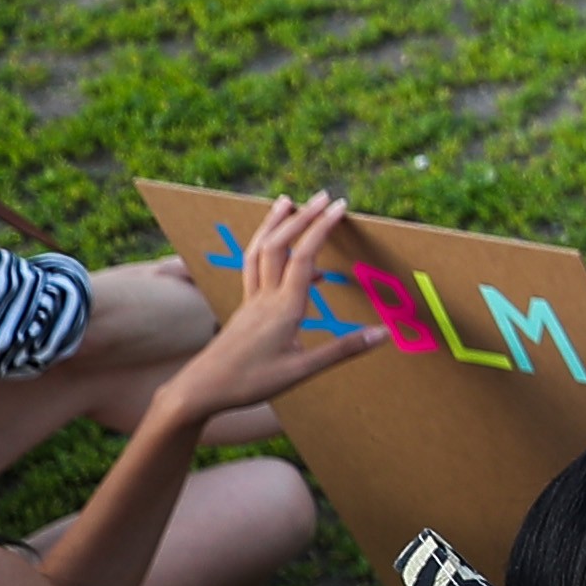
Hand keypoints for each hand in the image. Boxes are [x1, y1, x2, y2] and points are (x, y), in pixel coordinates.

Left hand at [161, 193, 374, 427]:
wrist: (200, 390)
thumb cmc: (250, 382)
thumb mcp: (302, 371)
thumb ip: (343, 349)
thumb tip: (384, 333)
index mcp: (283, 308)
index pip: (303, 257)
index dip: (321, 228)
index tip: (339, 207)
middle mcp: (264, 297)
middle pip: (279, 245)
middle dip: (301, 217)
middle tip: (321, 196)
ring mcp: (250, 300)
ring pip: (259, 251)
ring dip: (274, 224)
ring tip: (287, 202)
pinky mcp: (243, 308)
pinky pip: (254, 269)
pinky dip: (270, 252)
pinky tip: (289, 260)